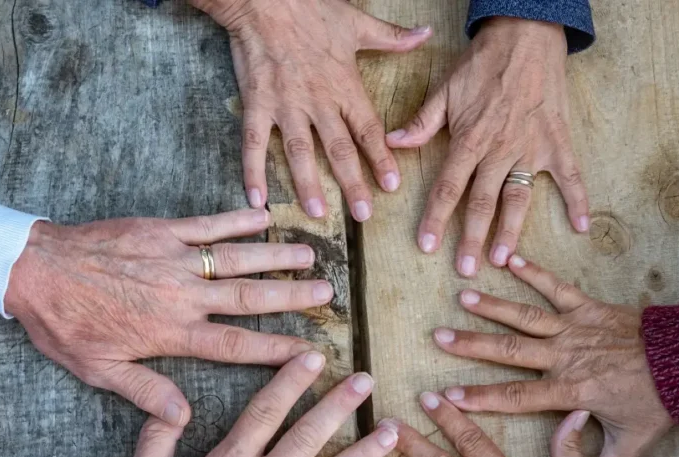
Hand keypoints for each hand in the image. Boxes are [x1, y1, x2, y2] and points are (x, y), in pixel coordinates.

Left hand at [4, 209, 329, 424]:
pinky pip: (206, 225)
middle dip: (292, 296)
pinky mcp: (160, 231)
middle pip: (249, 297)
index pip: (235, 345)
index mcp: (171, 333)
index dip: (276, 349)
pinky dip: (237, 219)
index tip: (309, 352)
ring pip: (237, 258)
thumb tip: (185, 417)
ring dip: (276, 256)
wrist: (31, 271)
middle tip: (327, 293)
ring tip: (310, 253)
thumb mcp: (100, 371)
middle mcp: (182, 296)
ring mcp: (173, 259)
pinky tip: (263, 216)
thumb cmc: (65, 324)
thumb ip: (147, 391)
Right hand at [197, 0, 430, 219]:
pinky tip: (257, 199)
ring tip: (317, 212)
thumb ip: (392, 38)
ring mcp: (285, 104)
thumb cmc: (309, 8)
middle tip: (363, 214)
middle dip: (352, 183)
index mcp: (344, 86)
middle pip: (338, 149)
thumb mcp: (356, 22)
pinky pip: (253, 143)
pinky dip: (253, 172)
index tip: (392, 185)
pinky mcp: (256, 103)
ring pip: (299, 151)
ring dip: (308, 183)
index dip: (381, 159)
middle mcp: (317, 101)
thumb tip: (425, 35)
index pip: (368, 129)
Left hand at [387, 18, 588, 275]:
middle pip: (482, 202)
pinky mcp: (557, 142)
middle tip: (467, 270)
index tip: (427, 246)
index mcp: (469, 139)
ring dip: (511, 231)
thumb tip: (393, 143)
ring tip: (503, 260)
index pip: (447, 187)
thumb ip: (422, 123)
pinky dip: (578, 200)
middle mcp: (499, 150)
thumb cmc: (483, 62)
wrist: (526, 35)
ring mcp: (530, 148)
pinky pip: (570, 176)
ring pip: (518, 198)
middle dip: (472, 238)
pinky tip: (582, 227)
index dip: (435, 218)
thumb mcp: (445, 89)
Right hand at [431, 256, 672, 456]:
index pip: (518, 397)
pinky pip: (558, 288)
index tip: (449, 397)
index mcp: (572, 391)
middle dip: (472, 345)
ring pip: (527, 317)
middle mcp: (567, 357)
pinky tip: (511, 260)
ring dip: (494, 307)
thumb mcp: (633, 441)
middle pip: (511, 351)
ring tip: (463, 298)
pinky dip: (535, 273)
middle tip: (438, 337)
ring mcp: (577, 328)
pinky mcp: (590, 307)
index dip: (481, 398)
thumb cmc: (661, 400)